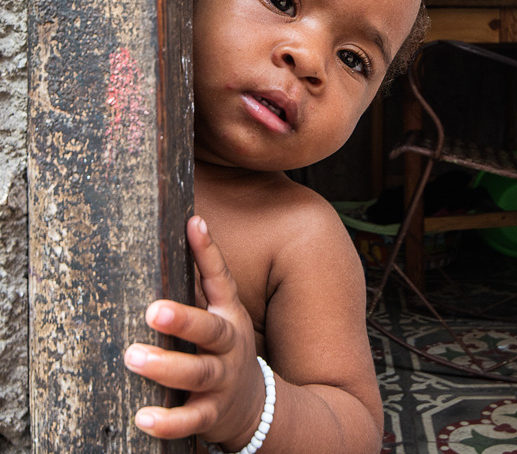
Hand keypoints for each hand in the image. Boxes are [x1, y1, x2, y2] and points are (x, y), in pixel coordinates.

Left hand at [124, 215, 264, 445]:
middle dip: (184, 319)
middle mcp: (229, 344)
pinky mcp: (212, 413)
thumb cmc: (223, 349)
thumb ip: (201, 283)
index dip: (208, 250)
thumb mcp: (221, 314)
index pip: (221, 277)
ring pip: (197, 373)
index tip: (193, 223)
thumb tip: (184, 227)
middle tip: (153, 311)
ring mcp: (222, 379)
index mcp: (228, 314)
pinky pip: (191, 419)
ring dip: (166, 366)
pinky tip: (143, 417)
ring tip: (134, 358)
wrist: (256, 405)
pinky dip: (169, 421)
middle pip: (210, 330)